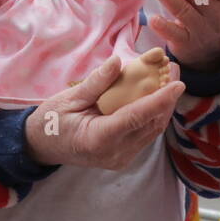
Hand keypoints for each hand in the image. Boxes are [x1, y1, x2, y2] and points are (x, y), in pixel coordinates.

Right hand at [25, 55, 185, 168]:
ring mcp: (121, 158)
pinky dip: (154, 114)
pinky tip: (157, 95)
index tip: (178, 84)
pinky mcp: (124, 156)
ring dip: (164, 106)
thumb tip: (117, 62)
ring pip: (153, 130)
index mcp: (98, 139)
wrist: (41, 147)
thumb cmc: (51, 121)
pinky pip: (146, 134)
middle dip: (167, 98)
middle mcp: (115, 152)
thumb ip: (96, 83)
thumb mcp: (69, 99)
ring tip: (170, 79)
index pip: (136, 118)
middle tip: (174, 70)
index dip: (160, 101)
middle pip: (151, 124)